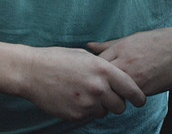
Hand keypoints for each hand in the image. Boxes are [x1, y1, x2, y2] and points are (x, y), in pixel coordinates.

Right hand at [19, 46, 145, 121]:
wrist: (32, 72)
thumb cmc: (58, 59)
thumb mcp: (84, 56)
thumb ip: (103, 67)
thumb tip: (117, 78)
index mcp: (103, 70)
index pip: (131, 89)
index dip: (138, 97)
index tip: (140, 101)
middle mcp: (98, 88)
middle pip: (120, 106)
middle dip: (116, 102)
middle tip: (105, 96)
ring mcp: (87, 103)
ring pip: (104, 112)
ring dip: (100, 107)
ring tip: (84, 93)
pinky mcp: (76, 115)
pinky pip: (89, 117)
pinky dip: (85, 110)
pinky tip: (74, 98)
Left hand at [87, 24, 171, 95]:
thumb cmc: (160, 41)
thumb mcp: (133, 38)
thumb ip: (109, 45)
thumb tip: (89, 46)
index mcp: (121, 48)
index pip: (95, 63)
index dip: (92, 71)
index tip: (93, 75)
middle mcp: (126, 62)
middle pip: (101, 79)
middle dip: (98, 85)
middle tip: (99, 89)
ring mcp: (136, 77)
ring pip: (113, 91)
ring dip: (111, 94)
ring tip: (112, 94)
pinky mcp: (147, 89)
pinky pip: (129, 97)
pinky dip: (126, 98)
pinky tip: (127, 97)